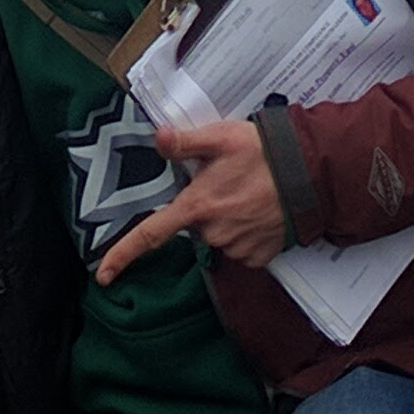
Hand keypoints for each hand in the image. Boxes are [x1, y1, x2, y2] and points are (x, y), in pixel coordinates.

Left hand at [95, 122, 287, 278]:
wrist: (310, 177)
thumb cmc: (263, 153)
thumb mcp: (219, 137)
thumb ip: (184, 141)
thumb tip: (156, 139)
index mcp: (197, 207)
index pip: (150, 235)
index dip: (123, 255)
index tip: (102, 275)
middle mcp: (214, 233)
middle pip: (194, 226)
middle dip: (203, 206)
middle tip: (225, 181)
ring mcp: (238, 248)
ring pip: (218, 235)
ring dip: (225, 218)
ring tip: (247, 192)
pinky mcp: (260, 256)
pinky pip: (241, 246)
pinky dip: (245, 230)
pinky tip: (259, 210)